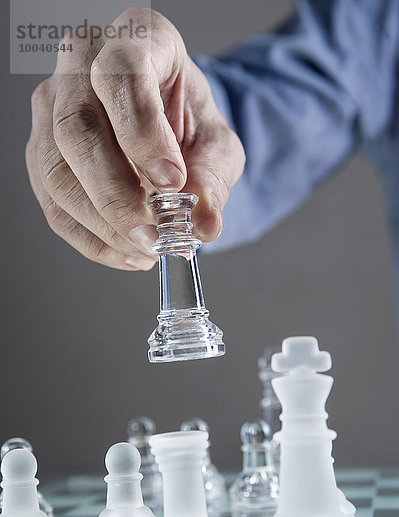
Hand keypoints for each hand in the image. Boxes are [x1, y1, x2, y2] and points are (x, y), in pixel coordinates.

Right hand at [26, 7, 244, 270]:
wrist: (169, 131)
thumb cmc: (189, 124)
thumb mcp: (217, 144)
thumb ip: (213, 177)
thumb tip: (203, 222)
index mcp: (137, 39)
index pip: (122, 71)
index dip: (142, 131)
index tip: (170, 181)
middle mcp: (82, 65)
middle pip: (77, 128)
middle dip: (115, 194)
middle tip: (153, 232)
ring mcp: (54, 108)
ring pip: (56, 171)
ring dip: (101, 223)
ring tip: (145, 247)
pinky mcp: (42, 152)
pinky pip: (53, 204)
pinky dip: (90, 239)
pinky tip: (126, 252)